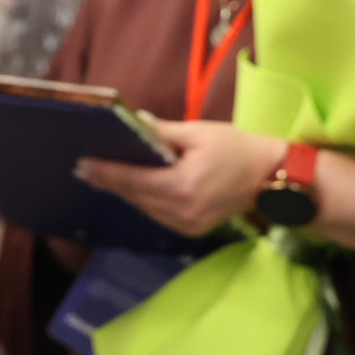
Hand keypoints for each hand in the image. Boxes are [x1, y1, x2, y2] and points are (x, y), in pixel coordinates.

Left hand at [77, 120, 287, 237]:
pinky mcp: (191, 230)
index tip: (83, 164)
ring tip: (101, 176)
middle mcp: (181, 211)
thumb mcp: (199, 133)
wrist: (271, 178)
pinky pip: (158, 214)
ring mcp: (186, 225)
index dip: (106, 172)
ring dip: (124, 191)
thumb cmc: (237, 149)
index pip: (133, 179)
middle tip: (83, 168)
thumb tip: (135, 123)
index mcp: (182, 186)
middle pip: (134, 195)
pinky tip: (131, 187)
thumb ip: (163, 133)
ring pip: (144, 207)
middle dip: (109, 181)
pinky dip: (144, 200)